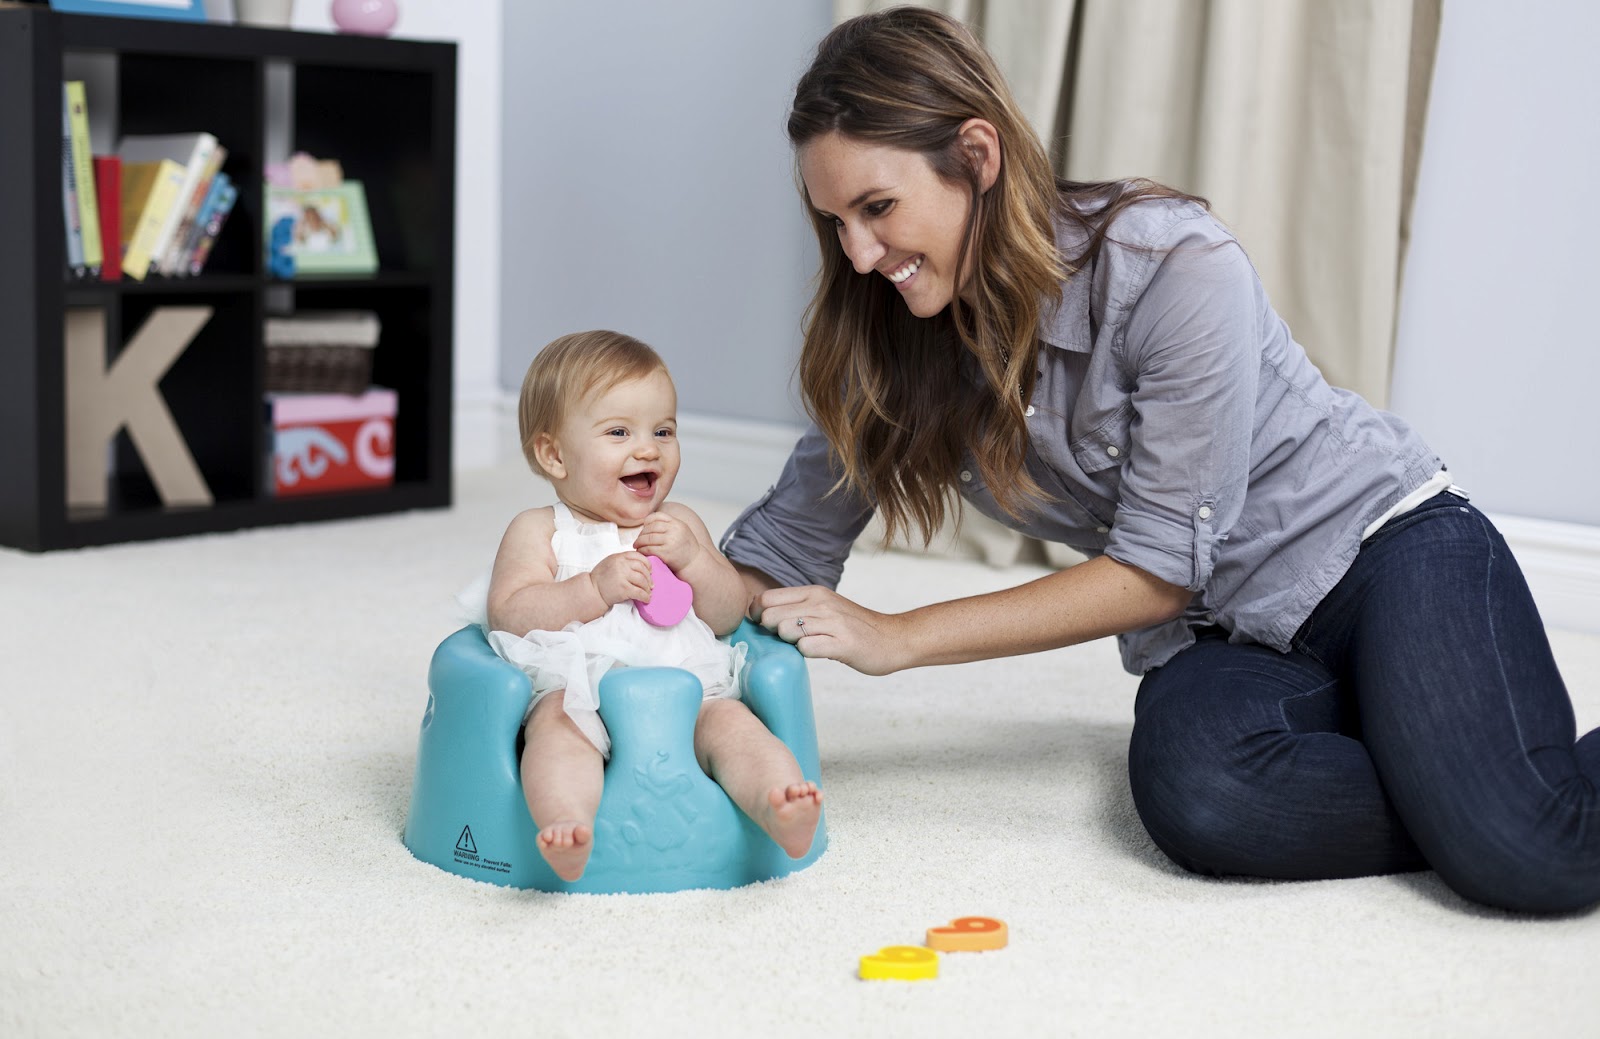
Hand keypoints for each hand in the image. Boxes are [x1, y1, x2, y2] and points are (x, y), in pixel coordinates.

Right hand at [589, 550, 652, 606]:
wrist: (592, 591)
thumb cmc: (600, 578)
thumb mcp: (610, 562)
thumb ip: (622, 560)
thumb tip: (639, 564)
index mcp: (618, 557)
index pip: (638, 556)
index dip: (647, 564)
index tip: (650, 570)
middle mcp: (621, 565)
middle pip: (642, 569)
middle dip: (649, 577)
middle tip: (650, 584)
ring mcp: (622, 577)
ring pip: (643, 581)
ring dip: (647, 588)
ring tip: (648, 592)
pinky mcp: (624, 589)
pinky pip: (639, 592)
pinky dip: (645, 597)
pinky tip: (646, 599)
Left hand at [631, 512, 699, 571]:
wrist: (695, 563)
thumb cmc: (687, 548)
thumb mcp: (683, 531)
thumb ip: (670, 525)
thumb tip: (651, 522)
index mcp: (677, 523)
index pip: (658, 516)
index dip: (648, 521)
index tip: (644, 527)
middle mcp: (674, 531)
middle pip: (651, 527)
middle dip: (642, 533)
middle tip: (638, 539)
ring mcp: (670, 542)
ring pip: (648, 538)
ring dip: (639, 542)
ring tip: (637, 545)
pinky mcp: (665, 553)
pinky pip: (648, 549)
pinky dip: (642, 550)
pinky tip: (641, 551)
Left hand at [751, 585, 909, 675]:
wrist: (893, 639)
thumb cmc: (853, 627)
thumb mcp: (825, 608)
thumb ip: (797, 608)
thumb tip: (760, 615)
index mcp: (814, 592)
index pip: (767, 598)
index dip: (757, 614)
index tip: (764, 627)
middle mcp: (822, 603)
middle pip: (771, 615)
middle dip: (769, 631)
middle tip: (785, 639)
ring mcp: (832, 623)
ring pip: (787, 629)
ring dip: (787, 641)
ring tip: (803, 644)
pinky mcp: (842, 643)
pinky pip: (807, 648)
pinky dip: (805, 652)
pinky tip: (817, 652)